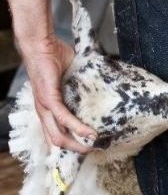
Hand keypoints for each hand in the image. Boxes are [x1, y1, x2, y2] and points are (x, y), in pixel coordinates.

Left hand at [19, 35, 95, 152]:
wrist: (41, 44)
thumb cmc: (54, 57)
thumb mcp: (70, 78)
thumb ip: (80, 86)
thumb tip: (99, 86)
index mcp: (48, 108)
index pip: (56, 134)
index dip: (70, 145)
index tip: (87, 147)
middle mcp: (43, 111)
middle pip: (57, 142)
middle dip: (76, 150)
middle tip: (94, 150)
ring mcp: (45, 107)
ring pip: (58, 136)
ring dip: (77, 145)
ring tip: (93, 146)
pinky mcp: (49, 99)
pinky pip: (64, 119)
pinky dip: (78, 128)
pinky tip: (90, 133)